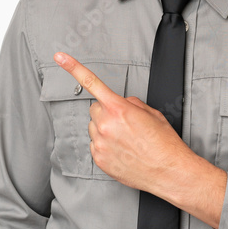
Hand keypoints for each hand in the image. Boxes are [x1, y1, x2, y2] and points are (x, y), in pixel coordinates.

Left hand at [53, 51, 191, 193]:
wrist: (168, 171)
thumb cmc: (163, 142)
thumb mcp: (151, 113)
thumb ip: (130, 103)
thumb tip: (121, 104)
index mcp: (119, 109)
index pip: (91, 82)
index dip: (73, 67)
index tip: (59, 57)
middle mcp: (105, 125)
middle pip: (94, 109)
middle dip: (106, 111)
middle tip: (124, 122)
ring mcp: (100, 143)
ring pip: (94, 127)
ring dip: (105, 129)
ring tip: (126, 140)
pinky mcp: (99, 159)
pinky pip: (95, 145)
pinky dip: (106, 145)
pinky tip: (122, 151)